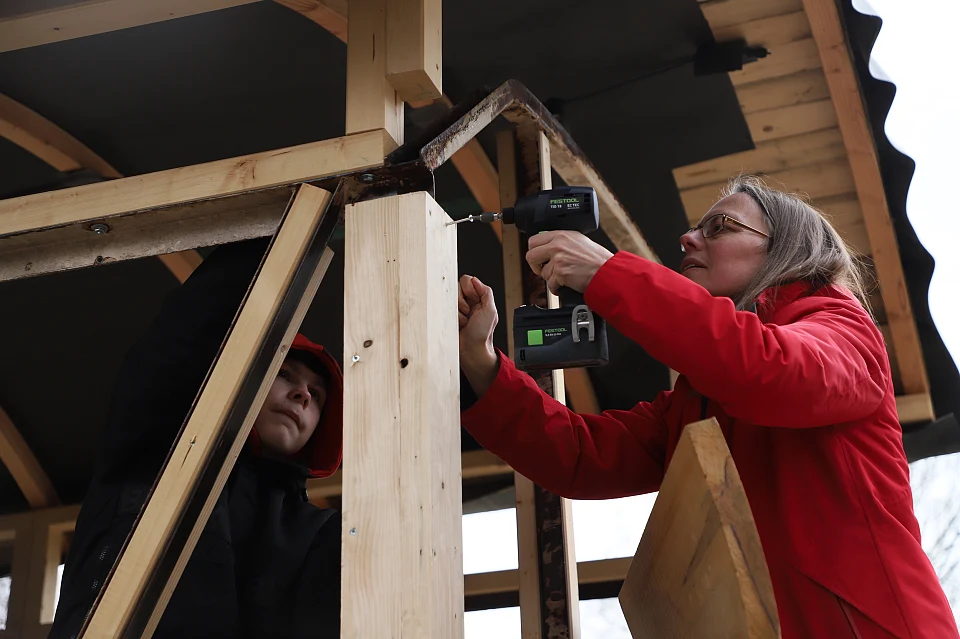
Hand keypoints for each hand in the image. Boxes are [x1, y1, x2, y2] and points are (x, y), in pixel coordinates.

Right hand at [458, 275, 498, 395]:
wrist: (472, 351)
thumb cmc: (482, 335)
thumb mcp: (491, 311)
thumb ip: (486, 292)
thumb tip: (475, 280)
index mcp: (479, 298)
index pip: (468, 281)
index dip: (469, 289)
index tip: (474, 300)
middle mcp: (467, 301)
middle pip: (457, 287)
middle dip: (462, 300)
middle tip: (468, 312)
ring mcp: (456, 308)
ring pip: (449, 297)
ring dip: (457, 310)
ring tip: (464, 320)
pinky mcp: (448, 315)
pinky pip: (443, 307)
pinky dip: (451, 316)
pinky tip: (458, 324)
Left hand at [526, 231, 612, 294]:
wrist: (606, 271)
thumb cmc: (597, 259)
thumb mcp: (579, 241)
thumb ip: (561, 241)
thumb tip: (547, 246)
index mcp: (561, 235)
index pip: (534, 240)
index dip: (534, 251)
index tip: (538, 257)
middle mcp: (558, 245)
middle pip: (530, 255)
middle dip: (535, 265)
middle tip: (542, 269)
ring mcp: (558, 259)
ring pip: (542, 273)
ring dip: (551, 278)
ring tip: (565, 276)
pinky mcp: (560, 273)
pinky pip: (550, 284)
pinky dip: (557, 288)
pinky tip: (566, 284)